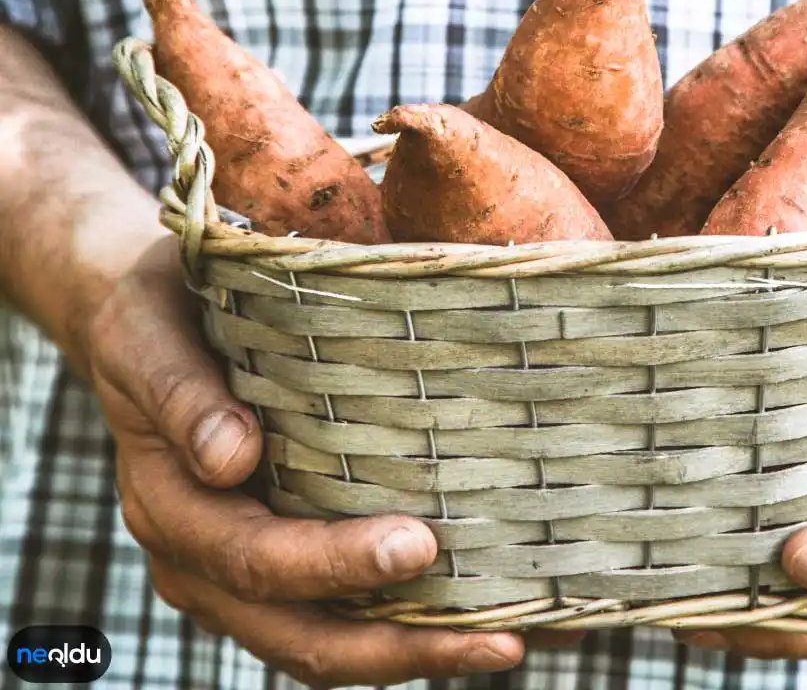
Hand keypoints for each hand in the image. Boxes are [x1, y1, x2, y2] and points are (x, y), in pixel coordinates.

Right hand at [85, 234, 523, 687]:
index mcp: (172, 511)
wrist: (133, 321)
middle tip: (499, 640)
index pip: (255, 558)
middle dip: (401, 645)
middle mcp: (203, 560)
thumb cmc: (149, 320)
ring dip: (414, 651)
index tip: (420, 547)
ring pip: (326, 638)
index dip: (335, 564)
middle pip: (302, 632)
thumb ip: (183, 399)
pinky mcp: (278, 553)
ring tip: (507, 643)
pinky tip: (476, 610)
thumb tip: (232, 459)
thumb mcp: (151, 342)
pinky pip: (338, 609)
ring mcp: (239, 570)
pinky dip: (403, 623)